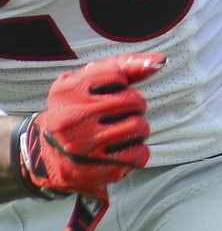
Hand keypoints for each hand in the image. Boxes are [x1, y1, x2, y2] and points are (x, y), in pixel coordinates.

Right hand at [16, 53, 163, 198]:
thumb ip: (124, 67)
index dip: (121, 83)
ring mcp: (82, 145)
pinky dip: (138, 150)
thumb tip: (159, 61)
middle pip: (133, 101)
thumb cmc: (80, 110)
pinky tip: (120, 149)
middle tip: (120, 113)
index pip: (117, 75)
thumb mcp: (89, 83)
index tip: (109, 91)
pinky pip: (139, 153)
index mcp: (65, 92)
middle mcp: (71, 117)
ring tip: (122, 131)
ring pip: (139, 126)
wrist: (53, 155)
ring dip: (139, 128)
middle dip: (135, 105)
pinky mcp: (96, 168)